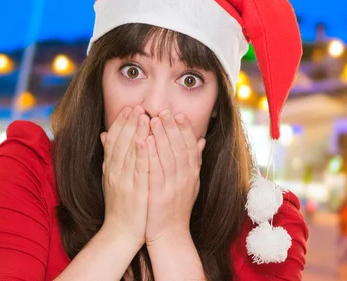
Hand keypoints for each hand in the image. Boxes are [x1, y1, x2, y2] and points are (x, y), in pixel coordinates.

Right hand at [100, 105, 149, 248]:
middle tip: (137, 106)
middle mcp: (114, 172)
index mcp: (109, 169)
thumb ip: (109, 157)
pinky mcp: (135, 191)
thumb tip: (104, 135)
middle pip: (121, 143)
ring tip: (144, 116)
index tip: (129, 108)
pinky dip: (142, 154)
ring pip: (130, 153)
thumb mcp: (110, 178)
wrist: (120, 233)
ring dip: (136, 132)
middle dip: (129, 122)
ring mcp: (124, 181)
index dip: (121, 123)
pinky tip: (147, 140)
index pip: (114, 141)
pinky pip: (138, 169)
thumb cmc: (119, 206)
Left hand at [145, 109, 205, 245]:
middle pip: (180, 148)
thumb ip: (195, 161)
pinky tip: (145, 142)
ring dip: (161, 136)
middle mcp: (185, 179)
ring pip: (168, 157)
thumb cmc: (176, 208)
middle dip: (172, 128)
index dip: (184, 130)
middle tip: (165, 111)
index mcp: (192, 175)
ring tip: (153, 119)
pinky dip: (151, 155)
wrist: (170, 236)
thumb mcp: (190, 183)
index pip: (190, 147)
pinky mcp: (159, 195)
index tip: (178, 114)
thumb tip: (202, 139)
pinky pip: (155, 171)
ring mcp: (173, 187)